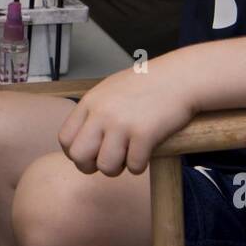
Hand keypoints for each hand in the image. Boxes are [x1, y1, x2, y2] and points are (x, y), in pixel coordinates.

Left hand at [58, 61, 193, 175]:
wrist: (180, 77)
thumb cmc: (147, 85)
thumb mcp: (110, 90)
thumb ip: (94, 112)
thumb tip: (81, 140)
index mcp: (91, 102)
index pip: (65, 139)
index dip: (76, 153)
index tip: (91, 153)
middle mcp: (102, 113)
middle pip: (79, 156)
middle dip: (91, 166)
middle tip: (108, 160)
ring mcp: (122, 124)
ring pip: (106, 166)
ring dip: (118, 168)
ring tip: (128, 156)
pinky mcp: (145, 134)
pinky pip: (134, 166)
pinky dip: (140, 165)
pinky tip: (146, 152)